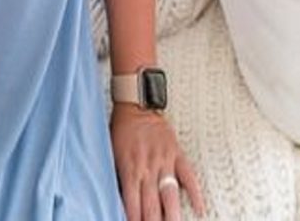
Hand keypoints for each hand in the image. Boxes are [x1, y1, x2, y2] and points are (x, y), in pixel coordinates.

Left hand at [111, 104, 205, 220]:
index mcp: (129, 167)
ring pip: (169, 195)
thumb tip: (120, 199)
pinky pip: (189, 176)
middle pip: (151, 204)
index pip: (132, 203)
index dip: (134, 219)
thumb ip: (119, 176)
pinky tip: (199, 209)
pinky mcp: (177, 153)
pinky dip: (195, 193)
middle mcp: (147, 167)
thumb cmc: (121, 127)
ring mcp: (164, 161)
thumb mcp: (112, 152)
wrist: (136, 103)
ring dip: (172, 215)